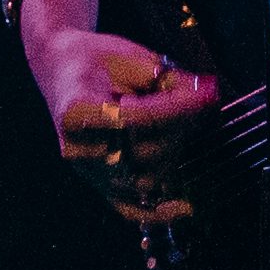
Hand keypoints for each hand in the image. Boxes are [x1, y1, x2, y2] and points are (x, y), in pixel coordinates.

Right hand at [32, 22, 217, 229]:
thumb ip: (166, 79)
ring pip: (144, 177)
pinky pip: (127, 207)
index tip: (208, 93)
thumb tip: (207, 96)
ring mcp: (86, 170)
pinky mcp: (95, 182)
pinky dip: (156, 212)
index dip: (177, 107)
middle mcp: (78, 148)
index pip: (136, 118)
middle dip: (180, 125)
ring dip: (174, 151)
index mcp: (77, 111)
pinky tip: (184, 208)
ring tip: (184, 122)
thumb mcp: (130, 57)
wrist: (62, 70)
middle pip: (144, 150)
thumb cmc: (96, 59)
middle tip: (201, 100)